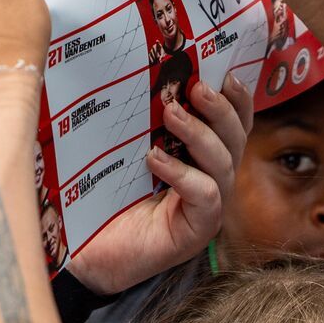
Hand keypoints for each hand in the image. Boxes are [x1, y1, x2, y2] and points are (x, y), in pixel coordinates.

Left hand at [68, 75, 253, 294]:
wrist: (85, 250)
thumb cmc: (105, 197)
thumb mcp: (126, 150)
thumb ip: (141, 120)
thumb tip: (134, 71)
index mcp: (202, 158)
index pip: (235, 124)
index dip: (238, 100)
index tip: (224, 74)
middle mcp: (212, 180)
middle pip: (236, 139)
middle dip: (221, 110)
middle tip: (195, 88)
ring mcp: (207, 208)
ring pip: (224, 164)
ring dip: (200, 134)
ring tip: (171, 114)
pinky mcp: (195, 231)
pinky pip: (206, 196)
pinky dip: (184, 174)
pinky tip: (156, 160)